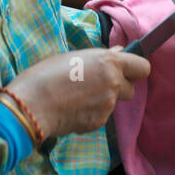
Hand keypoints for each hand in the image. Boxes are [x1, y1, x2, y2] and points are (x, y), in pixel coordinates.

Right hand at [5, 48, 150, 140]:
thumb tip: (119, 52)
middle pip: (131, 89)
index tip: (126, 71)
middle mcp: (113, 83)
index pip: (142, 67)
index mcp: (109, 62)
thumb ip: (101, 57)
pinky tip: (72, 108)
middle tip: (96, 85)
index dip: (135, 70)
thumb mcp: (74, 57)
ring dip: (102, 101)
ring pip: (113, 103)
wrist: (32, 104)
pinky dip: (90, 113)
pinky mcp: (99, 122)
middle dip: (118, 88)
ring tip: (76, 96)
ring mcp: (108, 104)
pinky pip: (100, 116)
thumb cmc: (46, 75)